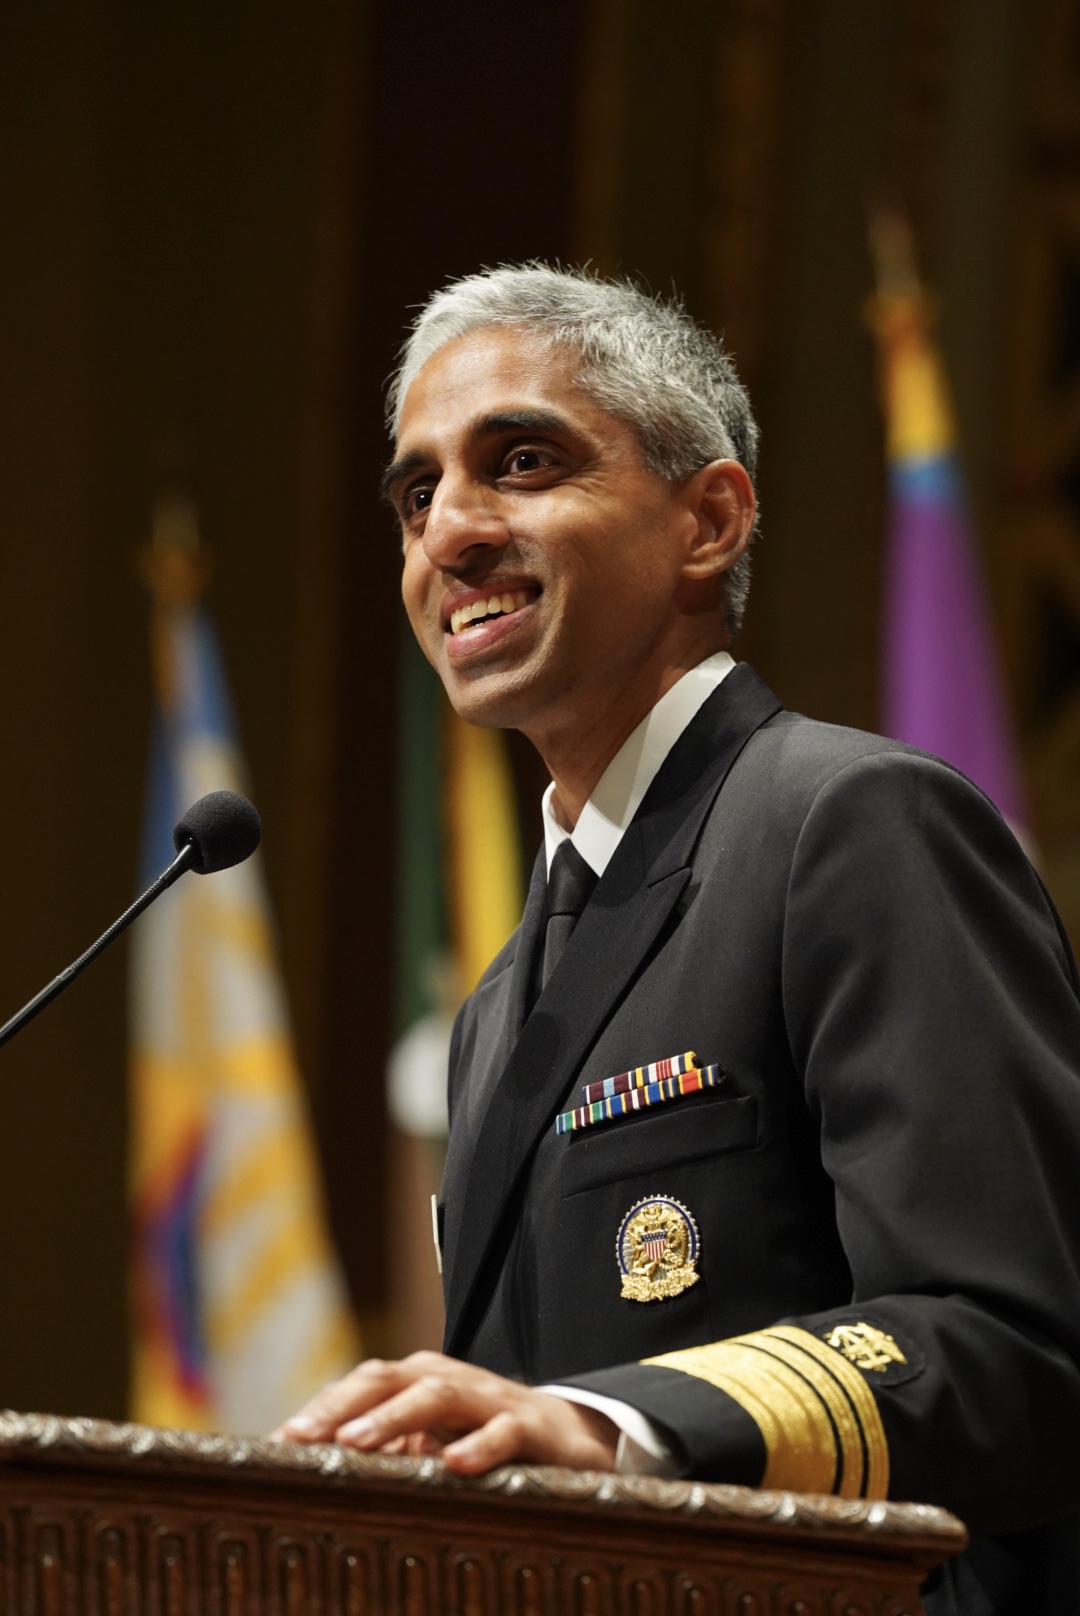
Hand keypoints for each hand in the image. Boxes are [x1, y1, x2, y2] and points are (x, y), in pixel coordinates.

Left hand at [269, 1351, 618, 1475]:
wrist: (572, 1437)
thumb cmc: (485, 1441)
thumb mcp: (430, 1446)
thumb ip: (385, 1453)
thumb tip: (312, 1480)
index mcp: (417, 1383)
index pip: (360, 1384)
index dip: (320, 1408)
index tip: (277, 1443)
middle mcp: (447, 1381)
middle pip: (387, 1378)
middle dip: (341, 1406)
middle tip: (300, 1437)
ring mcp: (489, 1400)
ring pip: (436, 1395)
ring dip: (393, 1416)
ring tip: (357, 1441)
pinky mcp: (531, 1426)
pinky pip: (503, 1431)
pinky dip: (478, 1445)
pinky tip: (454, 1465)